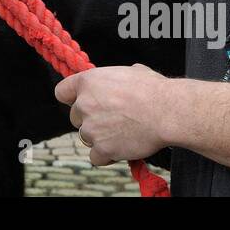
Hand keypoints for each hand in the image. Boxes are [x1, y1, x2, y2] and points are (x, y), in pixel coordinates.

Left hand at [55, 64, 171, 165]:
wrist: (167, 112)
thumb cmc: (154, 90)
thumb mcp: (132, 71)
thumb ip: (117, 78)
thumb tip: (126, 77)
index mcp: (88, 81)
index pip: (62, 92)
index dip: (72, 98)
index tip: (81, 102)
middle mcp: (84, 104)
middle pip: (75, 117)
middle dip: (90, 120)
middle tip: (111, 120)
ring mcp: (91, 128)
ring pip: (86, 137)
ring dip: (99, 138)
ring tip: (121, 134)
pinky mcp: (102, 148)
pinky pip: (96, 157)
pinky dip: (106, 156)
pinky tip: (120, 149)